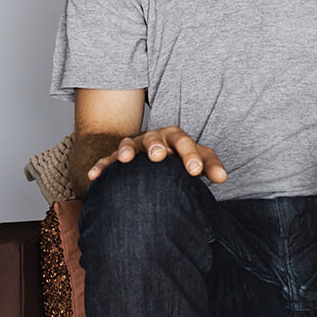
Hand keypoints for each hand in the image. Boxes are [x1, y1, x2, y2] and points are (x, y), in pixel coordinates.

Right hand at [89, 126, 226, 183]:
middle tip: (160, 157)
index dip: (190, 156)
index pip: (185, 143)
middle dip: (157, 146)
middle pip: (156, 138)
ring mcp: (134, 147)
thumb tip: (223, 177)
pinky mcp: (117, 158)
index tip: (196, 172)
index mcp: (175, 138)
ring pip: (129, 144)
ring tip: (126, 159)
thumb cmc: (181, 159)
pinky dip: (101, 167)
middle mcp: (154, 139)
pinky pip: (107, 161)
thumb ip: (210, 166)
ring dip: (127, 150)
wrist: (157, 156)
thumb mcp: (197, 160)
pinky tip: (93, 177)